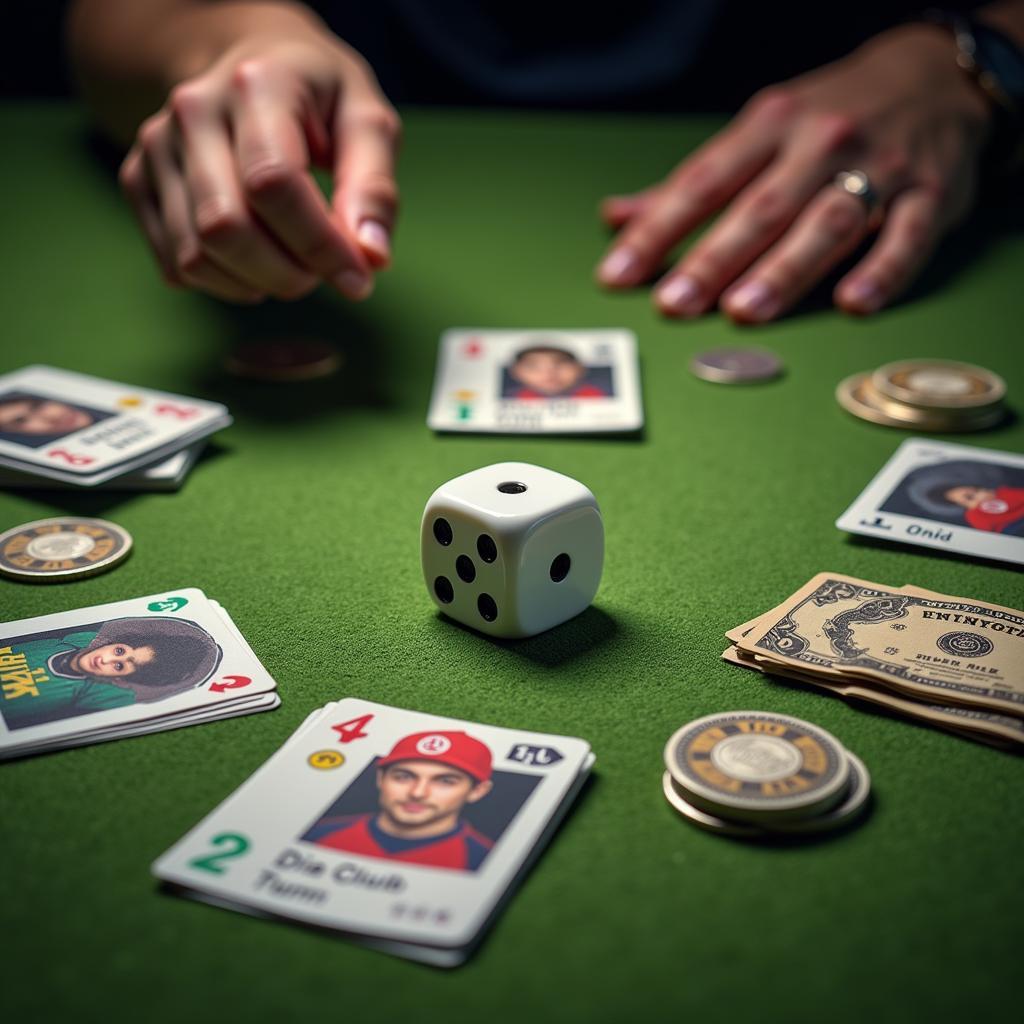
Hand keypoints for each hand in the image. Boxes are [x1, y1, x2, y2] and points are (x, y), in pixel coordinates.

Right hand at [119, 27, 399, 302]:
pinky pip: (177, 267)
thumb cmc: (320, 99)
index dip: (319, 245)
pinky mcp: (139, 180)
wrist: (254, 62)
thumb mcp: (367, 123)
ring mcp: (157, 146)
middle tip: (322, 272)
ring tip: (293, 264)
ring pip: (196, 256)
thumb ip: (374, 189)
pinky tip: (257, 263)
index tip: (358, 277)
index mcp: (256, 85)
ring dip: (257, 284)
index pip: (273, 184)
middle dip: (286, 273)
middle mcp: (193, 110)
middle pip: (225, 228)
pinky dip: (226, 285)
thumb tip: (370, 257)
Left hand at [596, 25, 992, 321]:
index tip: (618, 273)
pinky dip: (883, 270)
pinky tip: (852, 303)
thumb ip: (693, 184)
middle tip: (674, 304)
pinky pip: (908, 236)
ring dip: (783, 270)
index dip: (657, 230)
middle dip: (713, 259)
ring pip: (826, 223)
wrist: (935, 76)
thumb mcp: (760, 131)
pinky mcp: (931, 195)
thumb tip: (616, 217)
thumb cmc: (829, 115)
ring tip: (743, 312)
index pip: (703, 182)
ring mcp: (879, 168)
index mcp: (770, 126)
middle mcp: (821, 143)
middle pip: (760, 208)